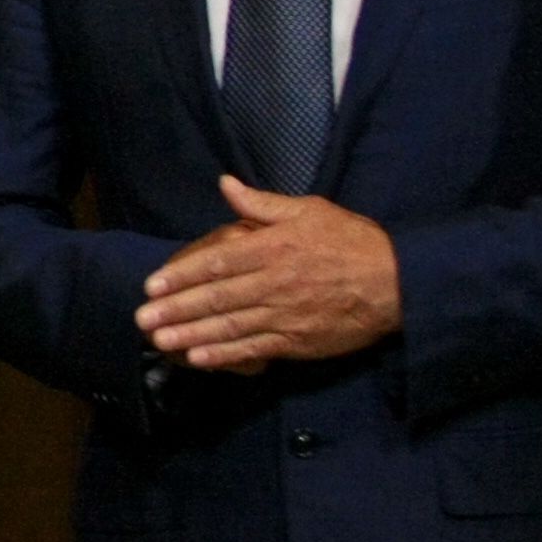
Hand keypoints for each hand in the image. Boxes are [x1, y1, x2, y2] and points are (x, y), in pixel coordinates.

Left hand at [138, 176, 401, 370]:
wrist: (399, 283)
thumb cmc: (352, 242)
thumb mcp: (308, 210)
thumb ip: (262, 203)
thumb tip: (225, 183)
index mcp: (274, 248)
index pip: (217, 263)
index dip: (181, 275)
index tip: (152, 284)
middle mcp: (274, 283)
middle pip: (216, 297)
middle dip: (176, 309)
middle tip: (141, 318)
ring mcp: (286, 314)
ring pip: (230, 326)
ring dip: (192, 334)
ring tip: (160, 340)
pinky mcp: (298, 340)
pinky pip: (255, 349)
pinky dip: (226, 355)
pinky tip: (199, 358)